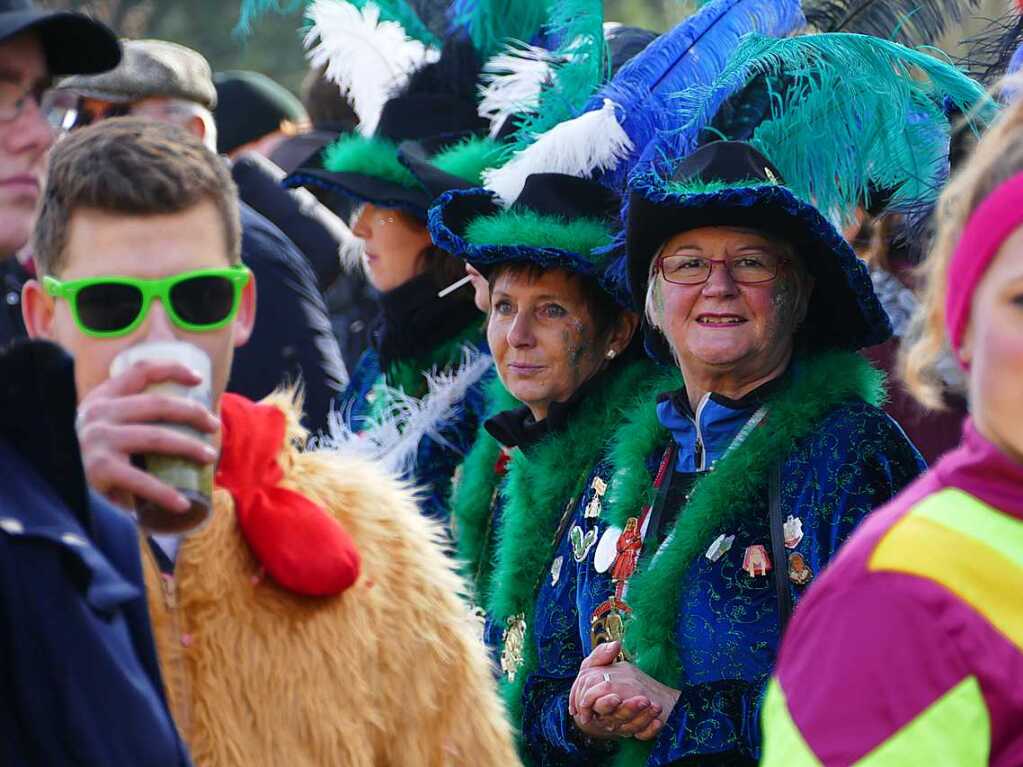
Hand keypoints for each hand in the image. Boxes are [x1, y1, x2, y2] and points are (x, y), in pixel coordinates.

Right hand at [77, 359, 219, 512]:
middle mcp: (98, 414)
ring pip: (158, 437)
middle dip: (193, 413)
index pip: (140, 370)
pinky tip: (182, 502)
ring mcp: (98, 441)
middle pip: (158, 404)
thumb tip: (188, 416)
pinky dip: (165, 493)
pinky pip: (141, 480)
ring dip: (190, 447)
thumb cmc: (90, 455)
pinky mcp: (99, 470)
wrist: (55, 485)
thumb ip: (131, 416)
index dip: (172, 369)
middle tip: (214, 425)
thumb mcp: (104, 426)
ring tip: (209, 457)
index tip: (198, 378)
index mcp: (102, 398)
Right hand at [569, 641, 679, 740]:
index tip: (617, 697)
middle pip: (618, 717)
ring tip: (656, 706)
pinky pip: (642, 735)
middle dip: (630, 709)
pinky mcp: (633, 731)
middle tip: (644, 700)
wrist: (598, 703)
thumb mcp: (591, 667)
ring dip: (644, 717)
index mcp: (594, 704)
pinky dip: (650, 730)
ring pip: (632, 727)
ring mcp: (620, 726)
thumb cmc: (594, 682)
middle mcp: (607, 717)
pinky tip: (658, 722)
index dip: (607, 703)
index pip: (600, 706)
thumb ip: (600, 655)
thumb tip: (616, 644)